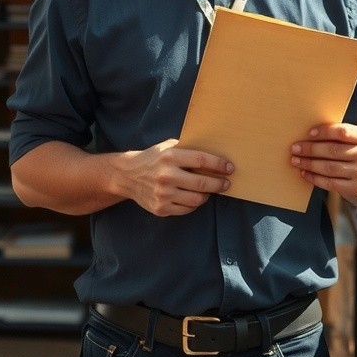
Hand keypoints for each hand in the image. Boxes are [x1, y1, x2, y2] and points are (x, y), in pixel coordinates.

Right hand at [113, 139, 232, 216]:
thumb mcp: (166, 147)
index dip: (219, 165)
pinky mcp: (161, 208)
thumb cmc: (152, 158)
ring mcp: (163, 194)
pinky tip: (194, 198)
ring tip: (209, 190)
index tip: (229, 168)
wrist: (127, 176)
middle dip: (219, 184)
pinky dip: (194, 204)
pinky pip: (186, 209)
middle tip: (226, 183)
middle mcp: (166, 176)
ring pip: (196, 199)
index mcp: (169, 157)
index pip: (201, 160)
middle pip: (202, 183)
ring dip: (207, 195)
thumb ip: (186, 149)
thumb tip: (213, 153)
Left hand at [290, 122, 356, 207]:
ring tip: (296, 160)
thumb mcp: (353, 140)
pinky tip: (304, 173)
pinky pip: (330, 183)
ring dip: (309, 164)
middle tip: (295, 148)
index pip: (343, 132)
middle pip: (333, 150)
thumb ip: (336, 136)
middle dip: (311, 149)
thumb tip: (307, 135)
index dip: (325, 132)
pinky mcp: (356, 188)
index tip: (309, 133)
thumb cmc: (354, 153)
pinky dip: (314, 178)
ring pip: (329, 167)